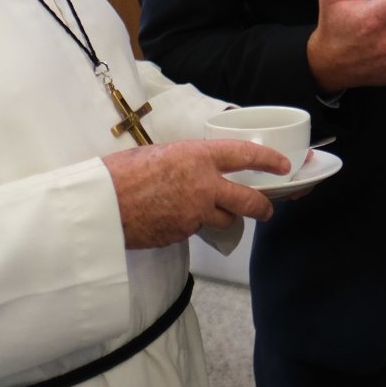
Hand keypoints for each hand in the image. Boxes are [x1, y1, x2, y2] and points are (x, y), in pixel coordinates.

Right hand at [103, 139, 289, 249]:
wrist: (102, 204)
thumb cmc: (123, 173)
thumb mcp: (161, 152)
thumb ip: (187, 160)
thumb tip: (197, 166)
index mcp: (198, 156)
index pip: (245, 155)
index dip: (269, 160)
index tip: (282, 165)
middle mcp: (203, 185)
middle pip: (249, 200)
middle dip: (263, 206)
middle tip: (268, 208)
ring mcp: (195, 213)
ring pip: (226, 220)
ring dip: (225, 217)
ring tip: (215, 213)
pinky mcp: (183, 233)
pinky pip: (199, 230)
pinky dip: (196, 225)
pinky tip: (179, 218)